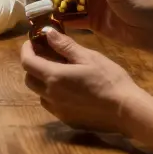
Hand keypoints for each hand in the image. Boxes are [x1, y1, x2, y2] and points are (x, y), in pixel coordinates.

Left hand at [20, 26, 143, 133]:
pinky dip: (53, 95)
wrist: (126, 110)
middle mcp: (51, 96)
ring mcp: (58, 111)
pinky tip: (69, 90)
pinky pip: (52, 106)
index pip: (27, 62)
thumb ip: (65, 46)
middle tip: (45, 56)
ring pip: (39, 94)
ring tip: (58, 73)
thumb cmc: (110, 79)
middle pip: (29, 79)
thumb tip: (47, 33)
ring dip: (42, 82)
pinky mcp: (67, 121)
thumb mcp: (89, 57)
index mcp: (54, 77)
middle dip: (32, 65)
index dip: (26, 50)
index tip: (32, 42)